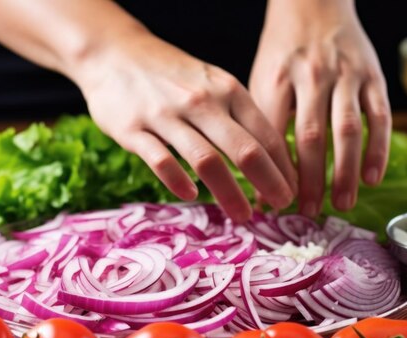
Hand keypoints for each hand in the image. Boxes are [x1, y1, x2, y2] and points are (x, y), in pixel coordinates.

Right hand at [74, 30, 297, 222]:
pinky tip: (191, 195)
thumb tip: (271, 159)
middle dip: (269, 183)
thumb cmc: (173, 76)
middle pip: (244, 149)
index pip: (265, 134)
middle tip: (282, 207)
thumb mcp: (213, 84)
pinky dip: (178, 181)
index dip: (284, 167)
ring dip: (230, 193)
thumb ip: (238, 117)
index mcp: (227, 91)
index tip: (292, 191)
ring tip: (243, 216)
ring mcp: (167, 115)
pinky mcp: (134, 129)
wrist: (115, 52)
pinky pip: (161, 161)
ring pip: (206, 160)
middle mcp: (202, 102)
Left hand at [250, 0, 390, 216]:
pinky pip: (378, 117)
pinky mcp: (372, 76)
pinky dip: (377, 149)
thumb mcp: (261, 80)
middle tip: (308, 212)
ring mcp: (345, 76)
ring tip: (341, 204)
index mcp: (277, 79)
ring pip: (347, 130)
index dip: (272, 172)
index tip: (271, 203)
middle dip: (309, 180)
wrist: (313, 4)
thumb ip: (262, 124)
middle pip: (311, 137)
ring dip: (345, 171)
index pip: (273, 135)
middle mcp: (311, 77)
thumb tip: (257, 178)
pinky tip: (372, 177)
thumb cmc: (282, 52)